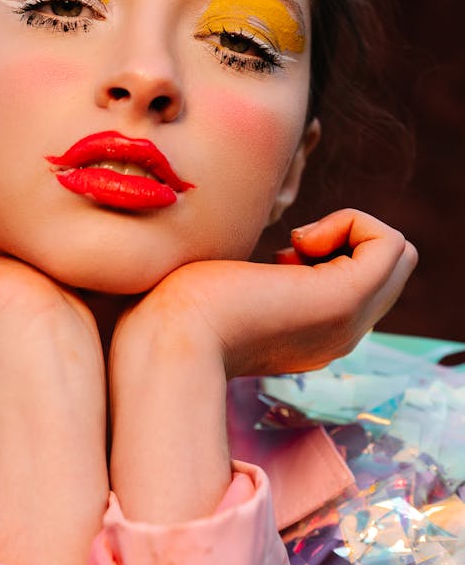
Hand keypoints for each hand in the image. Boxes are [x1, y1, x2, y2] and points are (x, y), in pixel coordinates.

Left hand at [114, 208, 416, 380]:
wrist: (165, 342)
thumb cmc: (176, 311)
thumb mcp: (233, 292)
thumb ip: (262, 283)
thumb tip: (284, 255)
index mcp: (316, 333)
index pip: (366, 281)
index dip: (334, 249)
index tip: (282, 257)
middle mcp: (341, 333)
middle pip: (392, 267)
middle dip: (352, 236)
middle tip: (295, 246)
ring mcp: (347, 320)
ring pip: (399, 252)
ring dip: (353, 227)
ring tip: (298, 243)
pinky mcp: (342, 300)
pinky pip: (391, 242)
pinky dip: (351, 222)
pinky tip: (299, 241)